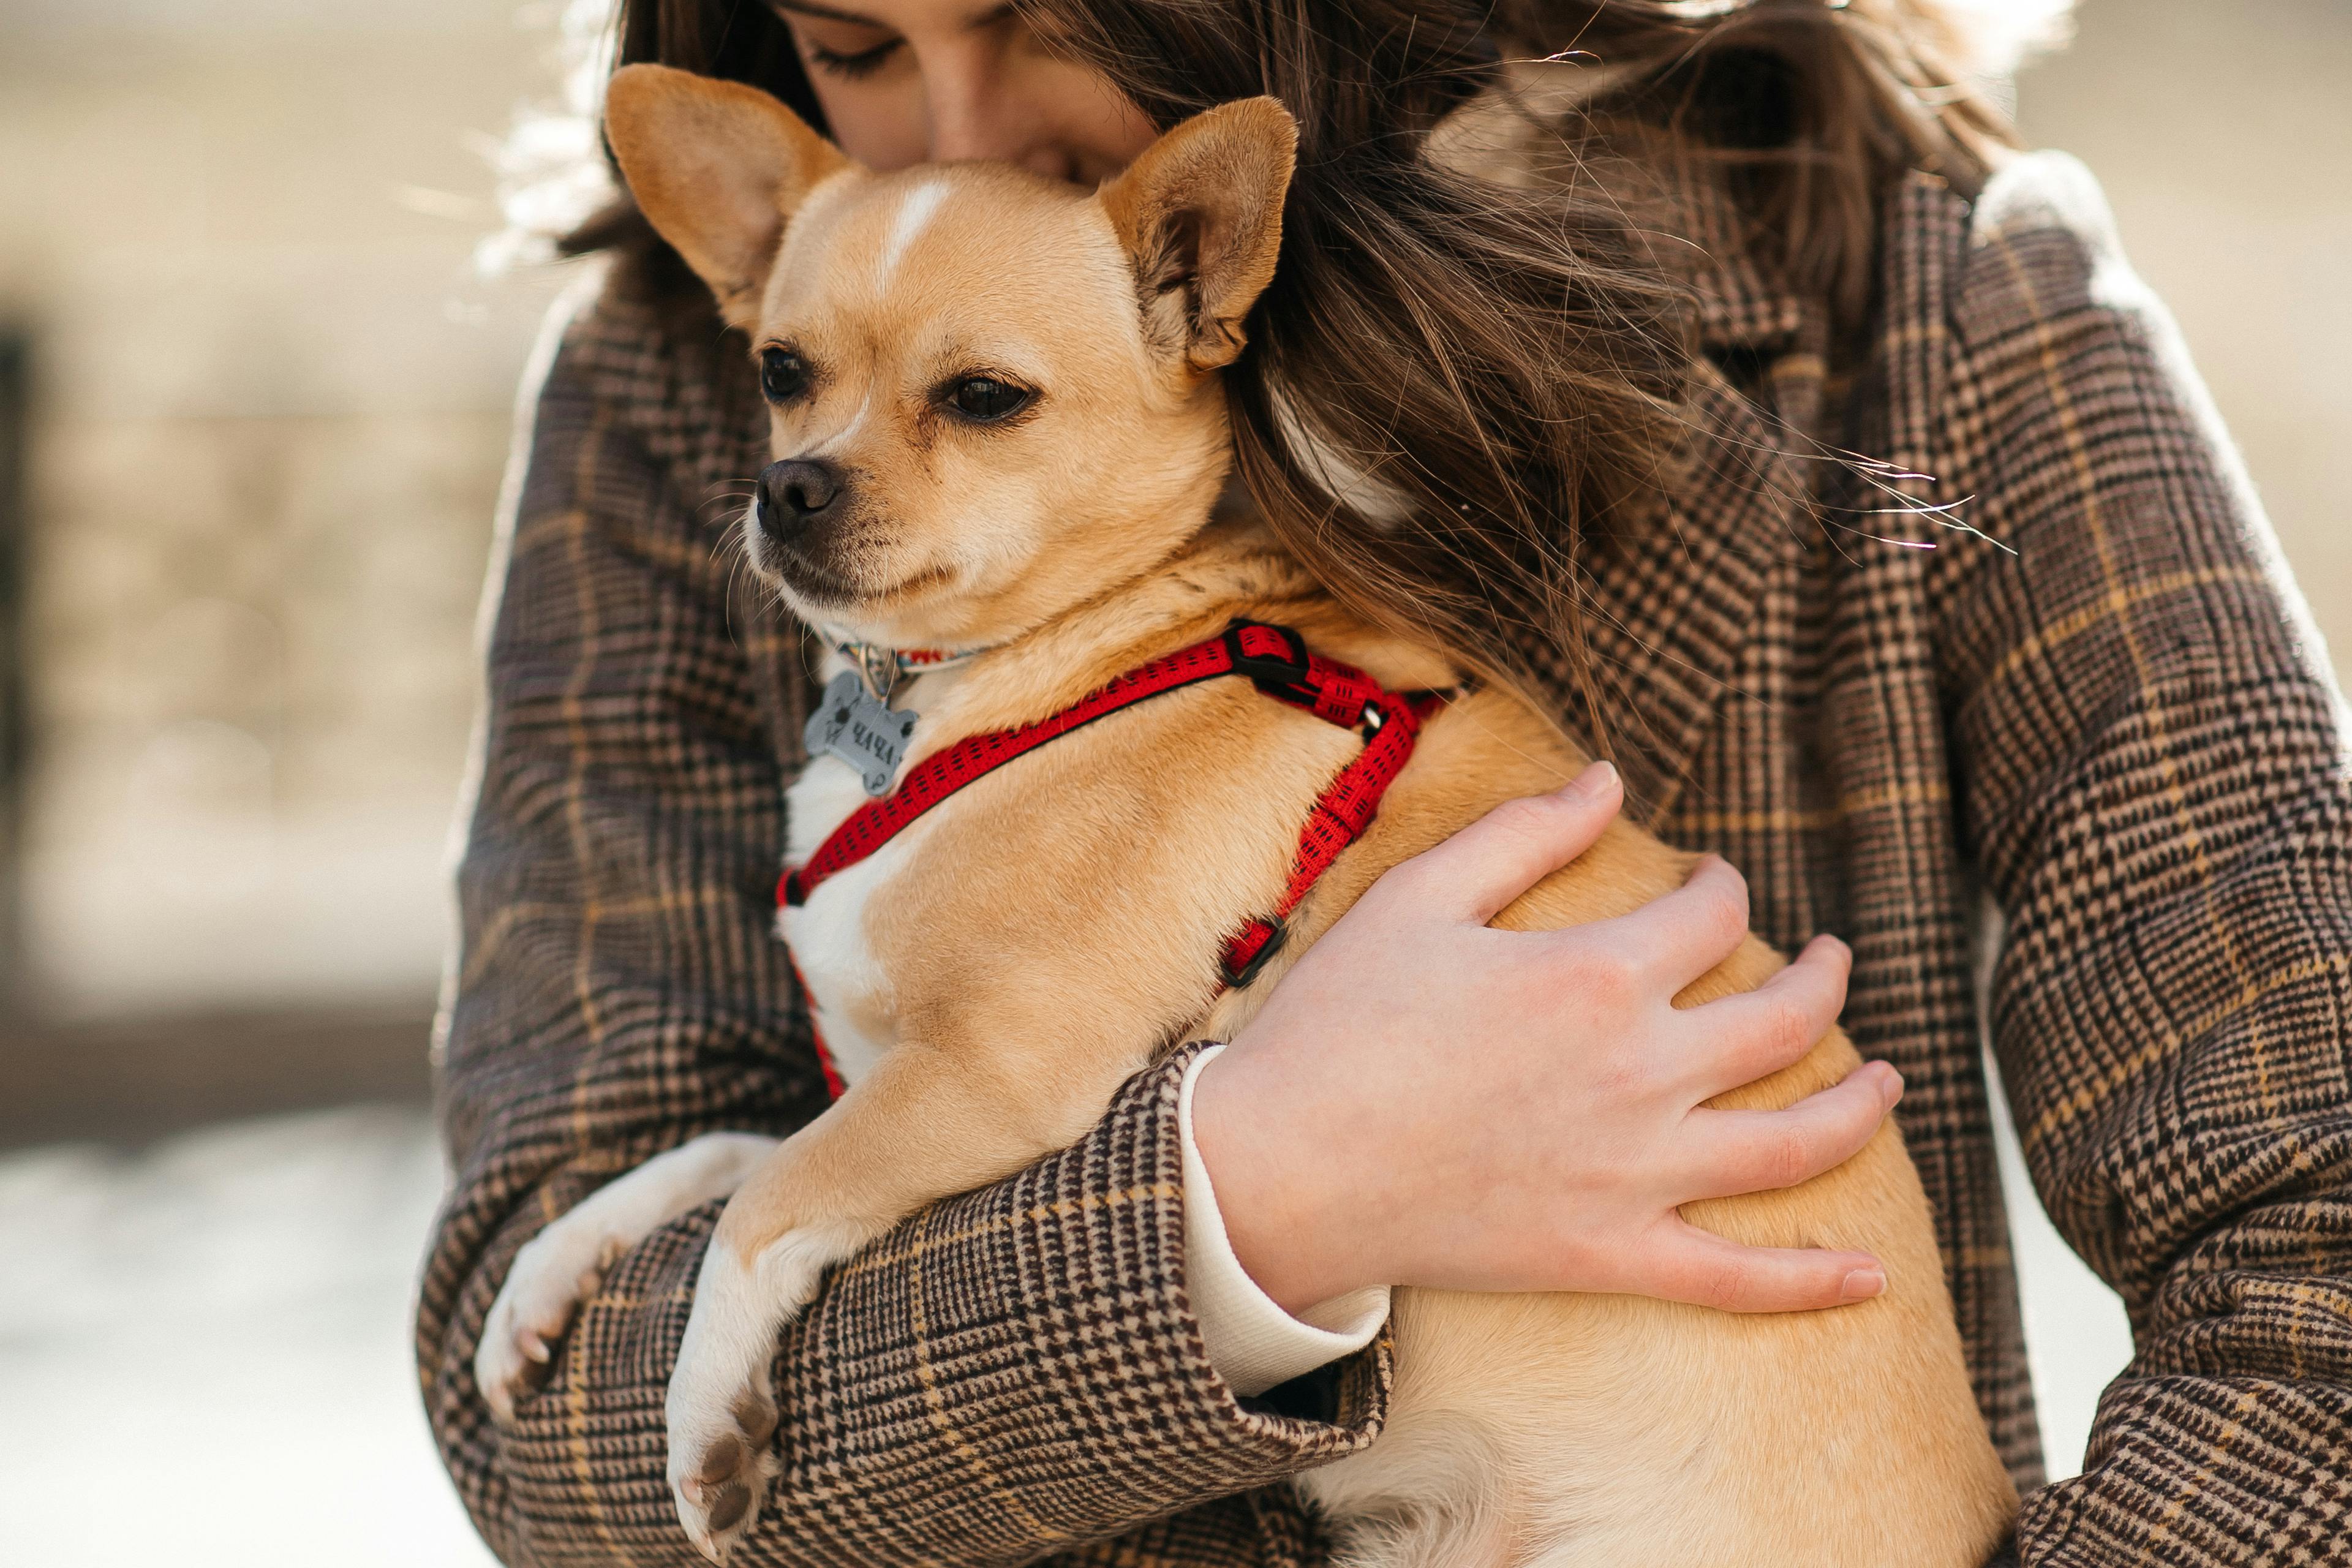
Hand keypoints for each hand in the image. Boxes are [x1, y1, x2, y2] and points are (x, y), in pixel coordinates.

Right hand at [1190, 761, 1900, 1315]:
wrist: (1280, 1169)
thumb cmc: (1338, 1024)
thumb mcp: (1419, 898)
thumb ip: (1523, 833)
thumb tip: (1609, 777)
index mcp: (1596, 975)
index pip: (1711, 915)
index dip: (1725, 886)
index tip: (1712, 879)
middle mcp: (1640, 1073)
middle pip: (1782, 1021)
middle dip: (1822, 978)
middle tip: (1832, 958)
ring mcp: (1635, 1173)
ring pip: (1793, 1144)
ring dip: (1858, 1107)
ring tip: (1890, 1083)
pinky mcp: (1609, 1254)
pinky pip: (1736, 1279)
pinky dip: (1811, 1283)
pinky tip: (1871, 1278)